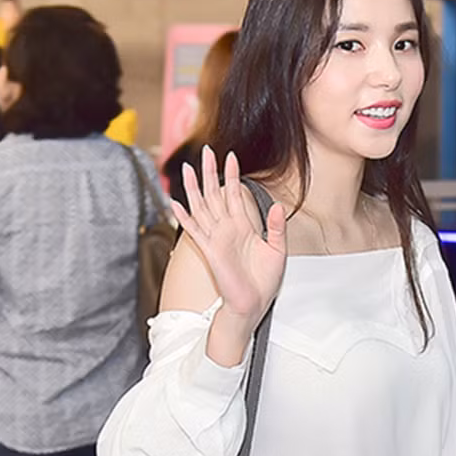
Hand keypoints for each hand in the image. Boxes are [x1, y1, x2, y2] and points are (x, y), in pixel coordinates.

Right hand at [170, 146, 286, 334]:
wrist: (253, 304)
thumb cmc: (263, 281)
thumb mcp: (277, 251)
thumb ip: (277, 228)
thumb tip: (279, 207)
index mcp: (243, 227)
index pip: (235, 195)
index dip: (232, 176)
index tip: (230, 156)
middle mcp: (227, 230)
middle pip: (215, 195)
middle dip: (210, 173)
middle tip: (206, 151)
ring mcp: (217, 239)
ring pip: (202, 207)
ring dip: (194, 188)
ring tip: (188, 168)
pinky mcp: (210, 251)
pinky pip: (195, 230)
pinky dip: (185, 217)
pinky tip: (176, 203)